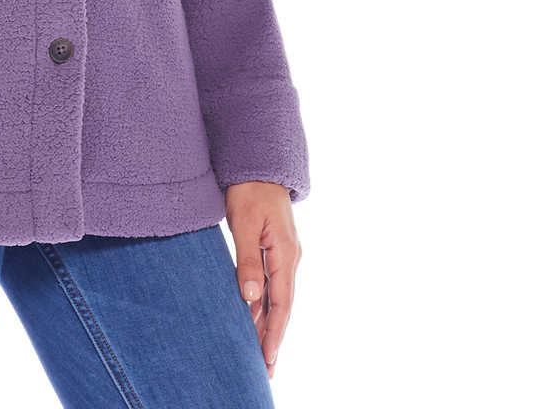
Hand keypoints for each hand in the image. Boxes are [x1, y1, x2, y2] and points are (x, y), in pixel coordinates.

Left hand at [225, 180, 300, 379]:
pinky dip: (265, 304)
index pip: (281, 303)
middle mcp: (290, 257)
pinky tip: (256, 317)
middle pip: (283, 305)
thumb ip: (247, 260)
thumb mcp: (243, 223)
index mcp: (285, 253)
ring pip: (278, 297)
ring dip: (268, 323)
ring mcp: (285, 254)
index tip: (268, 358)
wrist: (259, 165)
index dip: (274, 332)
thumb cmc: (249, 191)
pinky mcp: (276, 249)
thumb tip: (250, 299)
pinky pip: (274, 284)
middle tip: (266, 369)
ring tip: (259, 352)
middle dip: (274, 336)